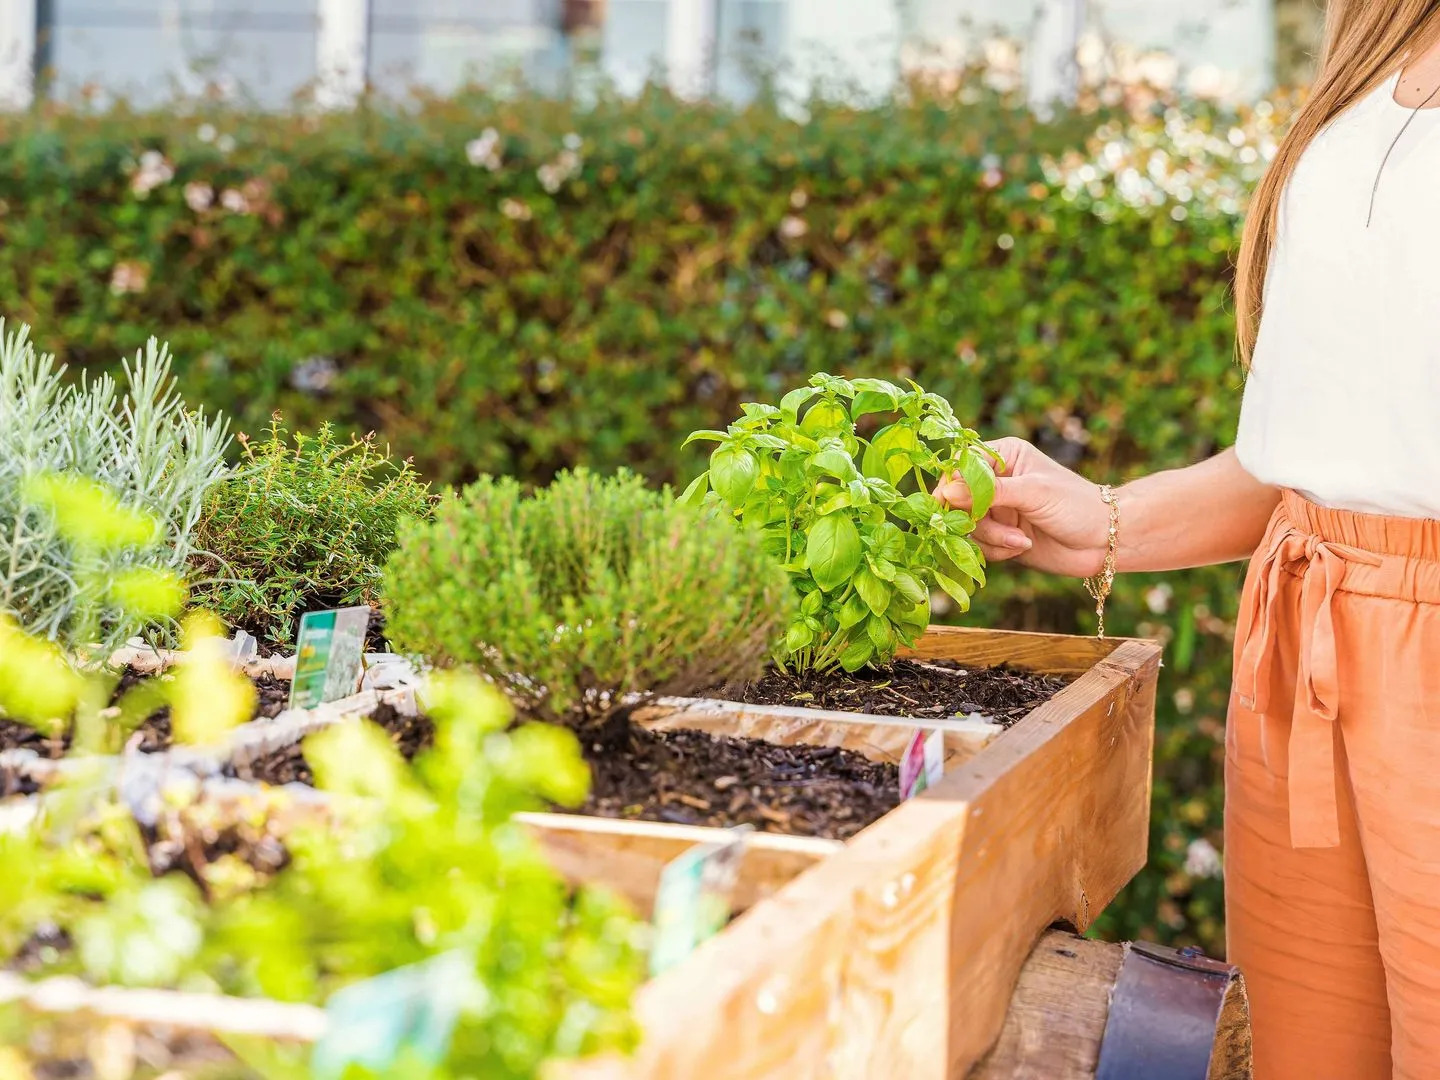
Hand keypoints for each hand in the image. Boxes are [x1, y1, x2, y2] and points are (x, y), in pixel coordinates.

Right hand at [935, 437, 1110, 577]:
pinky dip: (996, 550)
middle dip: (976, 519)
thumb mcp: (1034, 492)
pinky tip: (1021, 546)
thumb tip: (946, 491)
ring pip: (967, 526)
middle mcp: (995, 481)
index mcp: (1003, 456)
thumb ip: (989, 492)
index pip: (961, 465)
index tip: (949, 504)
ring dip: (991, 538)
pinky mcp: (1000, 536)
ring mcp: (996, 510)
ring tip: (1021, 540)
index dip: (952, 485)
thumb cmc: (1077, 505)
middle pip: (957, 499)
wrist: (1105, 540)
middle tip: (1001, 529)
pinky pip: (979, 545)